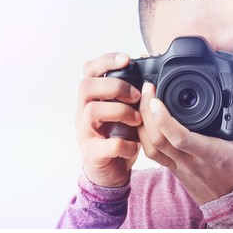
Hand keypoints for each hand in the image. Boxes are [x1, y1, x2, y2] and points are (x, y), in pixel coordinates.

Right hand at [76, 53, 141, 186]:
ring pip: (92, 110)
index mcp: (92, 99)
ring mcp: (85, 134)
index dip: (106, 61)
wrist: (110, 173)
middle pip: (86, 86)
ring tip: (138, 120)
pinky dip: (126, 144)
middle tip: (136, 96)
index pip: (89, 71)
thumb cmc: (118, 138)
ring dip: (120, 111)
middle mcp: (83, 113)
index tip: (127, 59)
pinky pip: (106, 145)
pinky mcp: (92, 154)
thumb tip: (149, 81)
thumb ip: (131, 99)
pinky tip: (135, 146)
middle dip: (115, 86)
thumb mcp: (126, 114)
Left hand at [138, 81, 232, 203]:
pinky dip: (144, 136)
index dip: (163, 118)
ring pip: (150, 147)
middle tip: (147, 89)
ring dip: (141, 123)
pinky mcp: (173, 170)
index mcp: (210, 153)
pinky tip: (145, 120)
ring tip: (143, 101)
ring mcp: (178, 167)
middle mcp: (190, 161)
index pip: (180, 138)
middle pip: (157, 138)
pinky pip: (152, 153)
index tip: (156, 99)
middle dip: (146, 112)